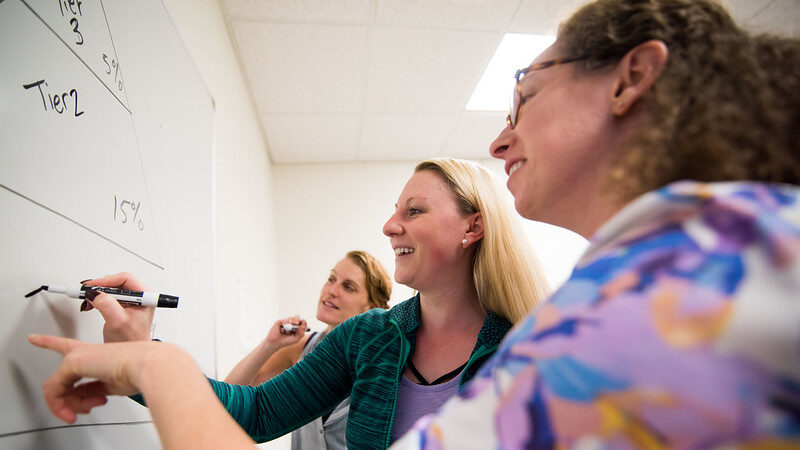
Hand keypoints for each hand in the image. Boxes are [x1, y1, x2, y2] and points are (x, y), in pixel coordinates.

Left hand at [28, 334, 160, 422]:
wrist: (148, 366)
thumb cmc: (141, 371)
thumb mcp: (112, 386)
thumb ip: (92, 391)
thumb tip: (80, 400)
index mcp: (98, 354)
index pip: (68, 347)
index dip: (48, 342)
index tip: (34, 337)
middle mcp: (86, 352)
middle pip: (63, 379)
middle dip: (70, 401)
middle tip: (81, 412)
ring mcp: (78, 356)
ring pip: (58, 387)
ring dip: (70, 405)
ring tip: (86, 410)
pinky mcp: (73, 362)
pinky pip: (55, 389)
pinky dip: (61, 405)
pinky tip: (73, 411)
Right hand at [80, 272, 153, 341]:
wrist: (130, 353)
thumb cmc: (131, 340)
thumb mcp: (117, 322)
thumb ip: (106, 305)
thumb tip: (94, 293)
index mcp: (145, 297)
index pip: (125, 279)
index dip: (106, 281)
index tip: (91, 286)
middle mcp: (140, 297)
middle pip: (117, 282)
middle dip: (99, 287)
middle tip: (85, 292)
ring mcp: (131, 301)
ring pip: (111, 289)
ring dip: (97, 293)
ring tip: (86, 300)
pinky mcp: (122, 306)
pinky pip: (108, 296)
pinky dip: (97, 299)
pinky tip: (90, 304)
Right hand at [264, 315, 307, 348]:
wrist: (276, 343)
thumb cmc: (286, 341)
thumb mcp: (296, 339)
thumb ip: (301, 333)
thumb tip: (302, 326)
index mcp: (296, 327)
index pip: (302, 321)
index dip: (304, 322)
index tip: (303, 323)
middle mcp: (291, 323)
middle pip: (297, 317)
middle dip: (297, 320)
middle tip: (296, 324)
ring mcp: (286, 322)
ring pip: (291, 318)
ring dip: (290, 326)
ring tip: (287, 332)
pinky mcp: (280, 321)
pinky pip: (284, 320)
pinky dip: (285, 325)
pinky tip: (282, 330)